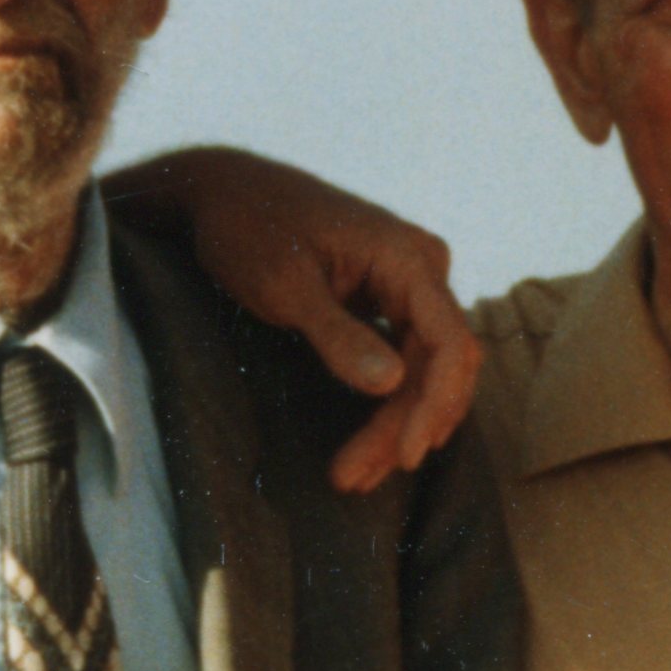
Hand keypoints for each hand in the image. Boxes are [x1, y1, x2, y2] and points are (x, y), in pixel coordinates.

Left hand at [115, 147, 480, 490]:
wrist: (222, 192)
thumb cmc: (249, 229)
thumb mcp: (285, 286)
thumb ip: (338, 335)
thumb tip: (393, 385)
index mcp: (407, 256)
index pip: (449, 343)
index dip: (434, 405)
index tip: (406, 454)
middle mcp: (421, 267)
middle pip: (436, 366)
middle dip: (400, 427)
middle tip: (353, 478)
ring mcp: (407, 283)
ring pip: (420, 370)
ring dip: (393, 425)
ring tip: (353, 476)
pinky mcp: (386, 300)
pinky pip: (402, 359)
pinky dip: (385, 404)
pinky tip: (368, 447)